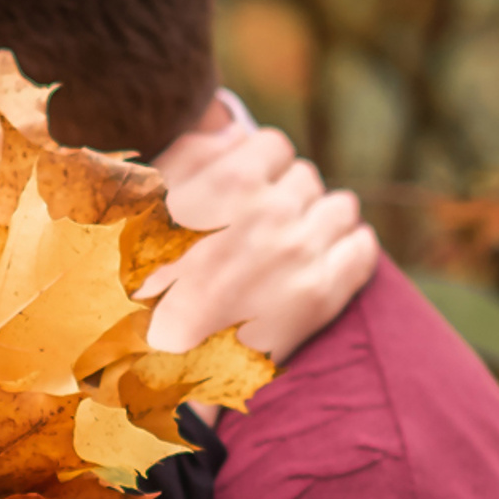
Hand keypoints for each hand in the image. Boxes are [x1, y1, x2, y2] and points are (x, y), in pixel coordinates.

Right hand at [146, 116, 377, 361]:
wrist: (149, 364)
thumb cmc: (136, 280)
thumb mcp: (144, 204)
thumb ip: (190, 155)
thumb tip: (236, 134)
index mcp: (231, 179)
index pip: (274, 146)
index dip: (259, 171)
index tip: (244, 197)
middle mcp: (274, 210)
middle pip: (306, 179)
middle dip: (285, 199)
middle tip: (260, 232)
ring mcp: (301, 253)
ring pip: (340, 208)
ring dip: (320, 222)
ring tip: (292, 249)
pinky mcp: (321, 295)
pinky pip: (362, 250)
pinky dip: (350, 251)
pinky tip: (322, 264)